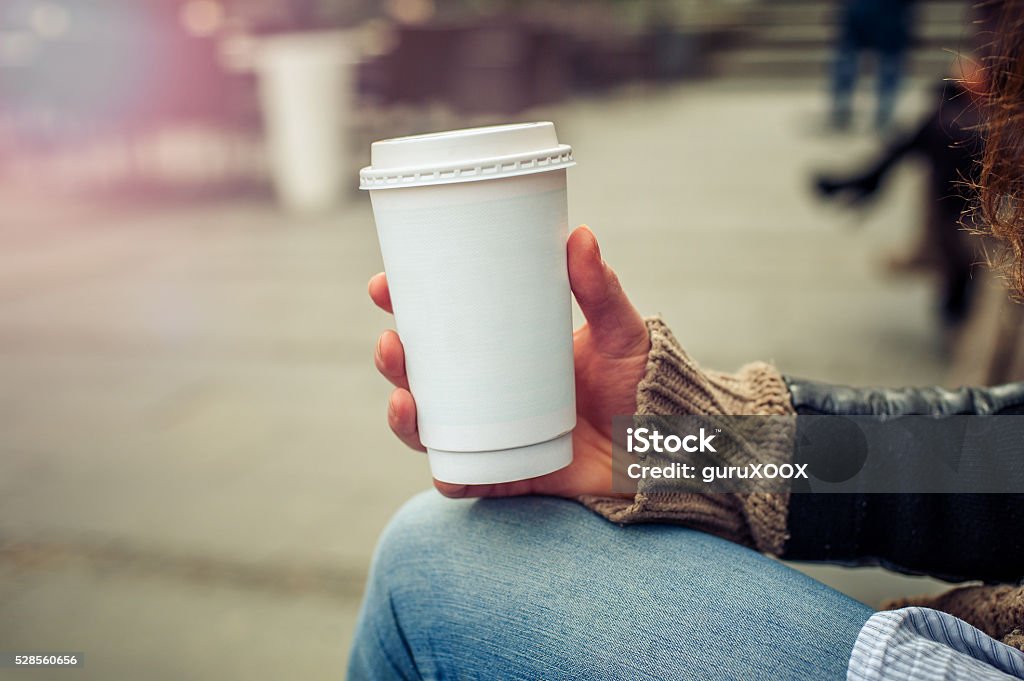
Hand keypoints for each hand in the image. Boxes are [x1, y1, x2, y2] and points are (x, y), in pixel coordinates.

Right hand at [369, 226, 650, 498]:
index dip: (404, 307)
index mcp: (502, 351)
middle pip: (422, 377)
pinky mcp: (506, 477)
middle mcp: (487, 394)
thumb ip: (601, 289)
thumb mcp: (619, 331)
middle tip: (392, 342)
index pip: (440, 327)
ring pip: (429, 429)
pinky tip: (436, 462)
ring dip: (403, 415)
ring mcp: (492, 437)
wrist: (666, 448)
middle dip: (394, 360)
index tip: (384, 286)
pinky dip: (444, 475)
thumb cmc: (638, 383)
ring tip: (405, 396)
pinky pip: (462, 481)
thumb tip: (579, 234)